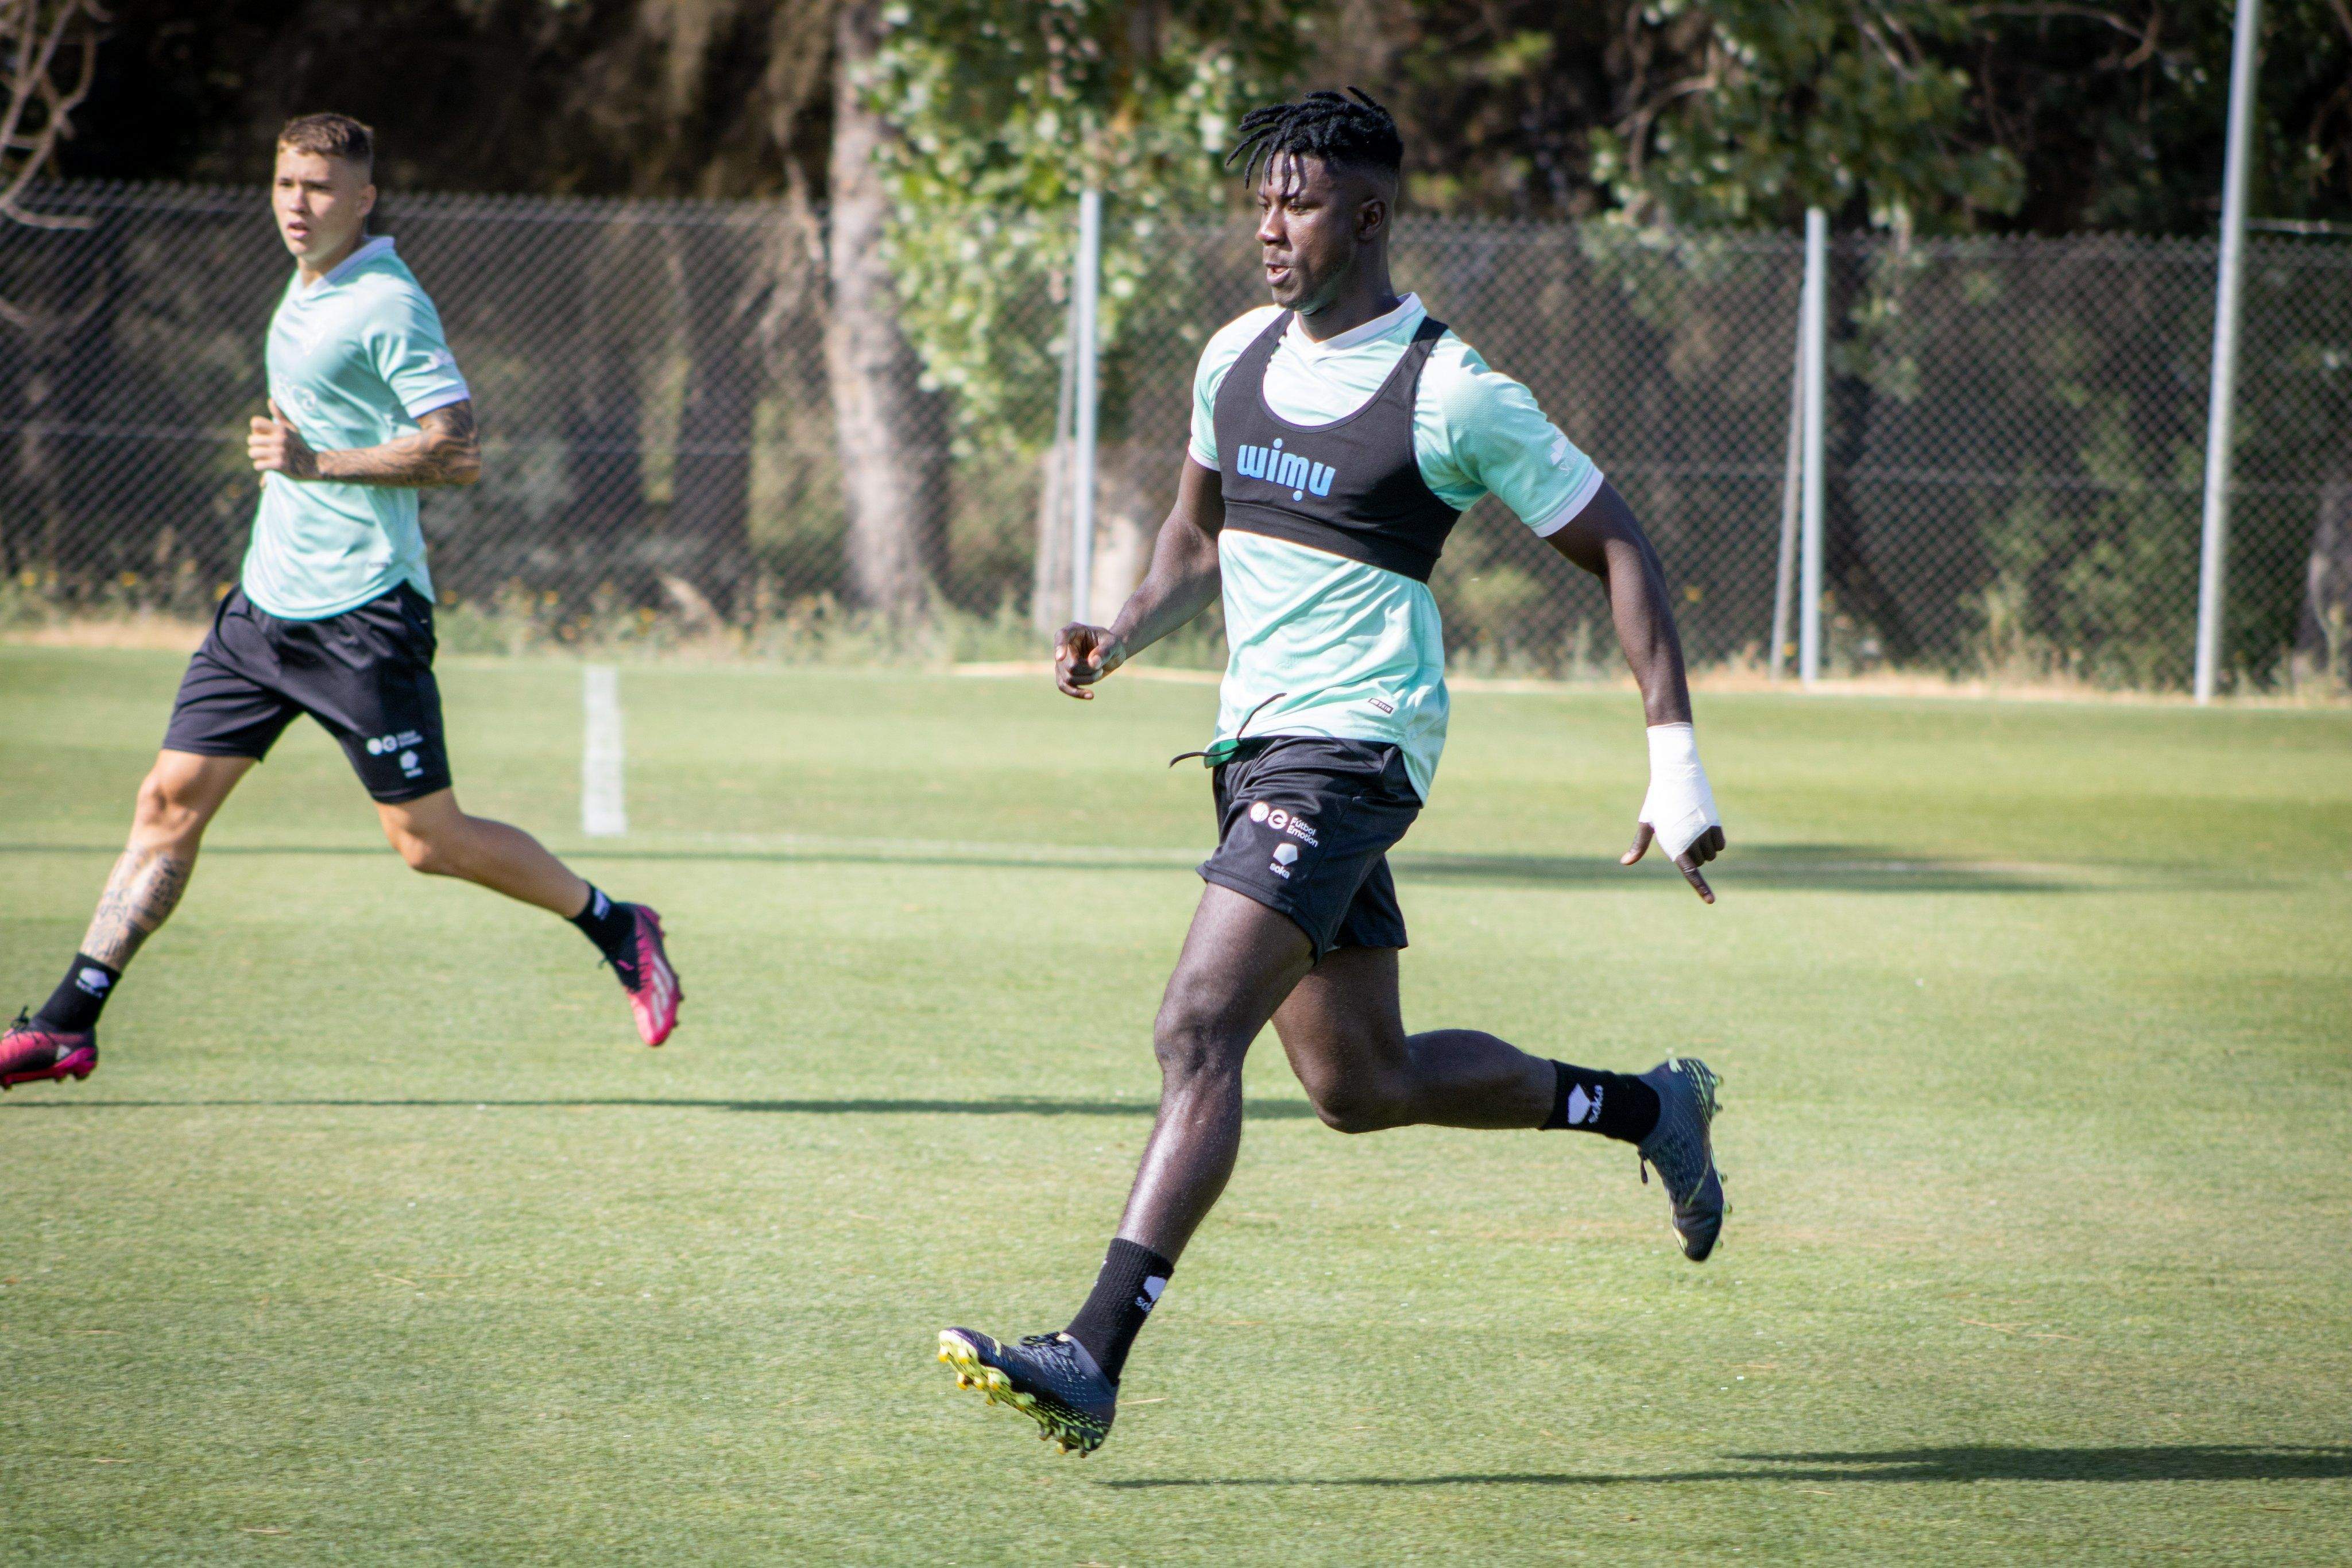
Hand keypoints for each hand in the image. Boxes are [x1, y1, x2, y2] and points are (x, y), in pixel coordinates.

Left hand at [248, 398, 318, 479]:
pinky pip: (258, 465)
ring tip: (267, 458)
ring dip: (258, 457)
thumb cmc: (299, 445)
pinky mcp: (280, 465)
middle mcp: (280, 439)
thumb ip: (280, 415)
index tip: (265, 435)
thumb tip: (271, 400)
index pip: (255, 423)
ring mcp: (280, 452)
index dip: (256, 430)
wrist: (314, 465)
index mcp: (281, 429)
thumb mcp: (292, 429)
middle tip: (266, 450)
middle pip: (251, 440)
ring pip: (253, 453)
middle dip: (256, 446)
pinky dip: (261, 467)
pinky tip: (270, 466)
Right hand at [1054, 623, 1126, 699]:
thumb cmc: (1112, 644)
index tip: (1060, 657)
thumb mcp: (1113, 644)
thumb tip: (1092, 663)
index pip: (1061, 636)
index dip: (1059, 646)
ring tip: (1099, 672)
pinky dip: (1076, 693)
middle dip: (1087, 670)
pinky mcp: (1064, 674)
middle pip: (1068, 665)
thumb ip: (1105, 651)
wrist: (1112, 653)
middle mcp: (1065, 645)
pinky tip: (1091, 696)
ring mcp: (1062, 661)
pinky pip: (1063, 686)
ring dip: (1087, 680)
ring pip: (1067, 678)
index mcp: (1074, 631)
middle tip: (1100, 667)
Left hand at [1625, 721, 1722, 903]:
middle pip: (1699, 863)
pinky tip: (1704, 828)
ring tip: (1690, 828)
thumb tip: (1625, 863)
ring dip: (1703, 849)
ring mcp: (1705, 832)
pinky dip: (1714, 842)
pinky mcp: (1716, 823)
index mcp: (1673, 845)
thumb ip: (1638, 846)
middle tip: (1680, 835)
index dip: (1701, 888)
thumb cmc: (1658, 799)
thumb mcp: (1647, 822)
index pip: (1690, 872)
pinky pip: (1720, 845)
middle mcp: (1691, 841)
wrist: (1676, 774)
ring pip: (1710, 855)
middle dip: (1691, 856)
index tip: (1711, 902)